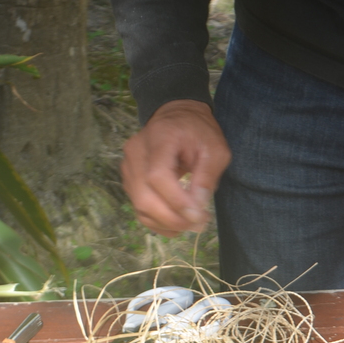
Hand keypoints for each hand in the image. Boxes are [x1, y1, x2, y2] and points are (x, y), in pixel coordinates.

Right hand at [120, 100, 230, 235]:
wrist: (176, 117)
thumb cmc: (198, 131)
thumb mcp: (215, 149)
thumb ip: (207, 176)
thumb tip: (197, 207)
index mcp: (159, 139)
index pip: (157, 176)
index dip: (176, 201)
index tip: (198, 216)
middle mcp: (136, 152)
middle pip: (144, 196)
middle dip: (172, 218)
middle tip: (197, 224)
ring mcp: (128, 167)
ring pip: (139, 206)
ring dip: (165, 223)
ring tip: (190, 225)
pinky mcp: (129, 179)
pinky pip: (138, 207)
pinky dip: (157, 222)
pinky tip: (176, 225)